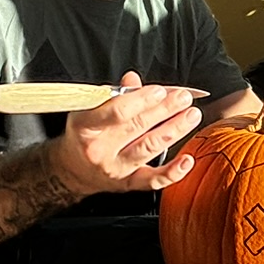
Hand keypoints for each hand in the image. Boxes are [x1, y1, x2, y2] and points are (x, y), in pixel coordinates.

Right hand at [47, 71, 202, 197]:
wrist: (72, 169)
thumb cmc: (84, 133)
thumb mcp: (89, 110)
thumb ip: (113, 96)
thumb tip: (134, 80)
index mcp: (86, 126)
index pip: (116, 112)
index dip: (140, 100)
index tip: (160, 91)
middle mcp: (99, 149)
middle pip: (137, 127)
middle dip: (164, 110)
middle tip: (183, 98)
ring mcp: (114, 168)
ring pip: (148, 148)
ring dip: (174, 130)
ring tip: (191, 116)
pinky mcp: (127, 184)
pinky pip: (152, 181)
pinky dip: (172, 172)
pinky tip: (187, 160)